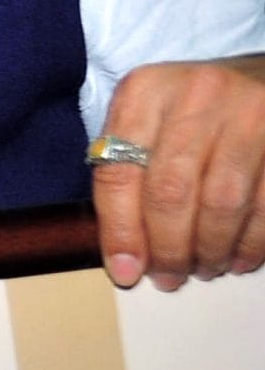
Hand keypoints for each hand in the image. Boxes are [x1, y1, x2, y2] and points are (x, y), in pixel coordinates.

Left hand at [93, 54, 264, 288]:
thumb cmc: (194, 109)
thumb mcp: (149, 120)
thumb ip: (128, 176)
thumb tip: (126, 259)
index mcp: (145, 92)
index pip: (118, 173)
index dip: (120, 232)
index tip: (126, 272)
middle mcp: (196, 96)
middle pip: (171, 193)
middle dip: (170, 249)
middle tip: (170, 278)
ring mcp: (249, 113)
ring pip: (223, 204)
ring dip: (212, 250)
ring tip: (205, 268)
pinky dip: (253, 242)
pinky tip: (241, 258)